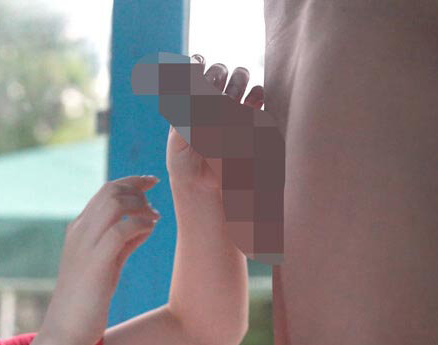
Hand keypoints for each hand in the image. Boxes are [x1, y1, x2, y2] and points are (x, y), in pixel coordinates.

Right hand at [42, 176, 160, 344]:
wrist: (66, 331)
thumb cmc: (87, 301)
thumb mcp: (107, 264)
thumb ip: (123, 242)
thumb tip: (146, 223)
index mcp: (79, 230)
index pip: (105, 192)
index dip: (131, 182)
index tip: (151, 183)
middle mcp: (79, 231)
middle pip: (110, 191)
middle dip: (138, 189)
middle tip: (155, 205)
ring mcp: (85, 244)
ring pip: (114, 203)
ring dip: (140, 205)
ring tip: (154, 218)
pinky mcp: (95, 262)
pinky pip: (121, 229)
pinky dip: (140, 225)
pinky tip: (150, 230)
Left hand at [166, 54, 265, 193]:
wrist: (207, 187)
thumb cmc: (184, 163)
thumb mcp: (178, 137)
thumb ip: (183, 112)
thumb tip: (191, 84)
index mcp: (189, 99)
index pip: (194, 69)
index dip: (196, 64)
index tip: (197, 67)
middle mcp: (211, 99)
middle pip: (219, 69)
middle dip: (217, 74)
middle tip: (213, 92)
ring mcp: (232, 106)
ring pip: (240, 76)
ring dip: (237, 81)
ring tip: (229, 101)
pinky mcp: (252, 117)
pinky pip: (259, 94)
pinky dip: (256, 94)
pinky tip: (248, 105)